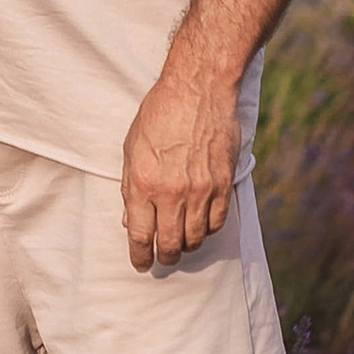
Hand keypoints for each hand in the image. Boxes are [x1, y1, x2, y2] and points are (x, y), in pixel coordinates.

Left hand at [120, 61, 241, 272]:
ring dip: (187, 245)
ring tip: (181, 242)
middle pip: (170, 243)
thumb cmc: (159, 115)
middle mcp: (172, 192)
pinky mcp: (223, 184)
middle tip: (162, 258)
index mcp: (143, 183)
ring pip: (196, 237)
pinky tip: (201, 225)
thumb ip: (131, 187)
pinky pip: (217, 222)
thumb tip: (131, 221)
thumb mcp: (131, 148)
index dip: (140, 255)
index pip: (141, 235)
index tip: (141, 263)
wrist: (198, 90)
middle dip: (164, 256)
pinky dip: (208, 230)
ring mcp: (200, 190)